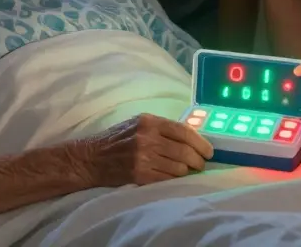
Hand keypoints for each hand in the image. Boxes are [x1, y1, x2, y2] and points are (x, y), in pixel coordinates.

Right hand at [85, 113, 214, 186]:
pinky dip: (174, 180)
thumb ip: (162, 128)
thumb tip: (191, 136)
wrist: (91, 158)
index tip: (209, 151)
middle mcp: (148, 138)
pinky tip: (175, 178)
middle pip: (185, 151)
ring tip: (187, 172)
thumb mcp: (138, 124)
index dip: (201, 143)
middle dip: (198, 160)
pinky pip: (167, 179)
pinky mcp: (140, 175)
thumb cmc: (117, 140)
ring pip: (179, 168)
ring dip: (187, 172)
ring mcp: (144, 158)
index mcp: (150, 122)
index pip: (184, 131)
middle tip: (201, 164)